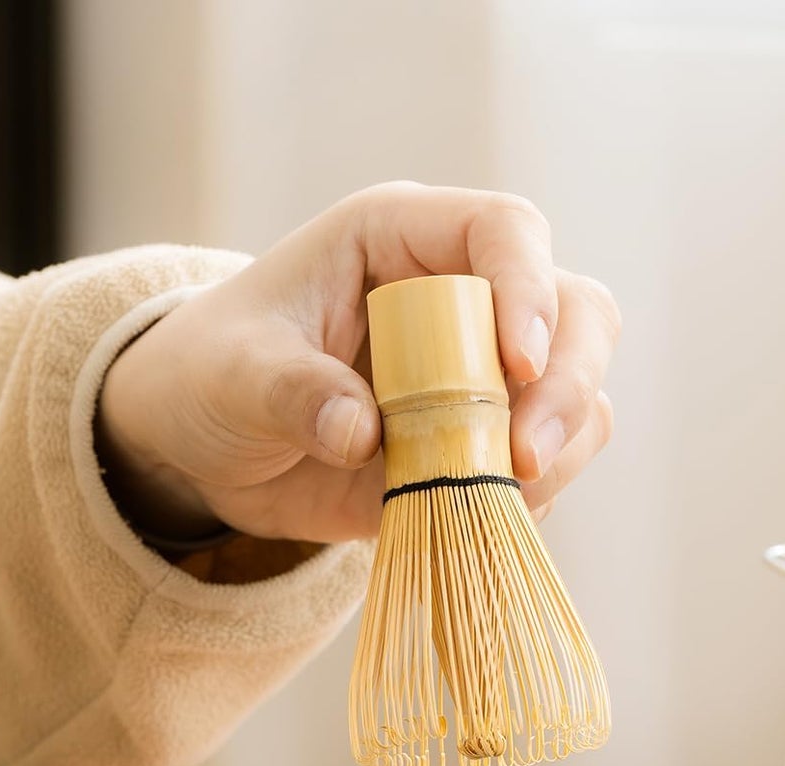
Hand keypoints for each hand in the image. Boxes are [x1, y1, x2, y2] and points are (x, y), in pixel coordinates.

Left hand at [96, 182, 619, 546]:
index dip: (527, 291)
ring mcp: (480, 377)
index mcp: (401, 239)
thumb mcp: (232, 374)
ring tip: (496, 494)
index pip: (504, 231)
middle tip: (527, 457)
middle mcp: (461, 298)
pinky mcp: (479, 446)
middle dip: (567, 384)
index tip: (515, 365)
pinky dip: (531, 497)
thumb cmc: (213, 374)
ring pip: (577, 396)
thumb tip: (361, 433)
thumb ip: (290, 392)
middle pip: (576, 314)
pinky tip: (477, 515)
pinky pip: (545, 468)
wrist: (207, 447)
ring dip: (559, 449)